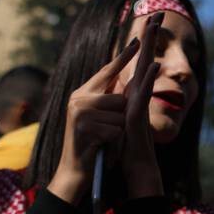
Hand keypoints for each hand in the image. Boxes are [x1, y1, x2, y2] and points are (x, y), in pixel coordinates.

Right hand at [46, 38, 140, 203]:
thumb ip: (105, 101)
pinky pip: (116, 129)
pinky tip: (100, 148)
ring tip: (102, 141)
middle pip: (119, 98)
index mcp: (82, 94)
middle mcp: (79, 99)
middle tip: (104, 133)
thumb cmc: (90, 146)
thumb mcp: (97, 119)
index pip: (107, 71)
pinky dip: (114, 142)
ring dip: (117, 131)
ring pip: (119, 115)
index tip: (138, 41)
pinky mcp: (86, 127)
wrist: (74, 172)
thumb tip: (124, 85)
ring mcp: (81, 112)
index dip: (124, 57)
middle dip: (120, 118)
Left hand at [118, 12, 163, 198]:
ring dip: (151, 48)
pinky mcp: (138, 115)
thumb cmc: (128, 147)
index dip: (142, 44)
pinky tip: (154, 64)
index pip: (138, 63)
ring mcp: (140, 104)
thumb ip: (125, 104)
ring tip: (154, 28)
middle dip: (151, 37)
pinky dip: (149, 78)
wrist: (135, 167)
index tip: (147, 23)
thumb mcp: (123, 119)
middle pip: (146, 59)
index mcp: (133, 94)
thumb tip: (125, 93)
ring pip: (147, 71)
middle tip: (157, 13)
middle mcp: (139, 94)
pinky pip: (144, 93)